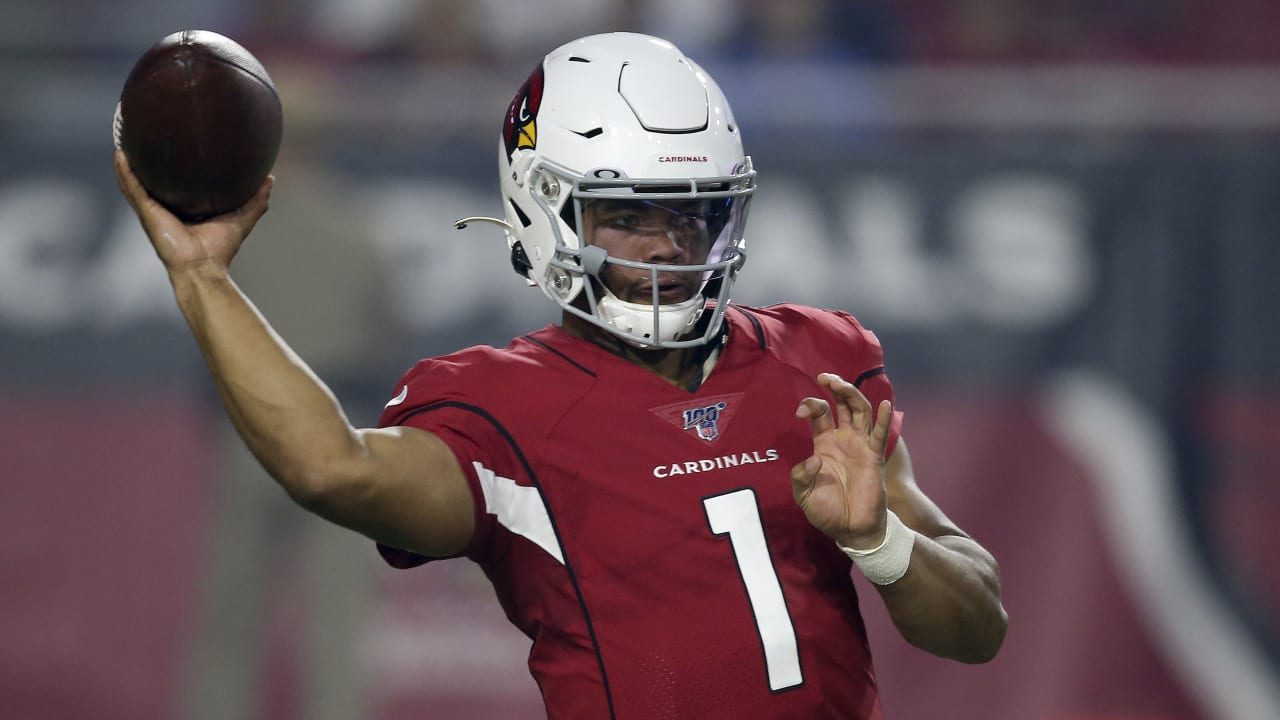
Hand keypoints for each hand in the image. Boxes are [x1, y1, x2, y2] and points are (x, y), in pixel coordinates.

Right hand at [113, 149, 271, 273]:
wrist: (204, 267)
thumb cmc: (219, 248)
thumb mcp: (241, 218)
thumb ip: (255, 200)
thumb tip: (269, 178)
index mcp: (183, 208)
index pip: (175, 183)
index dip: (172, 166)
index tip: (174, 144)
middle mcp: (165, 207)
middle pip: (151, 179)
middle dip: (144, 160)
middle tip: (142, 134)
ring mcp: (153, 209)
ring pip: (135, 181)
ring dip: (128, 162)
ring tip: (123, 138)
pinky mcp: (147, 213)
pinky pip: (132, 188)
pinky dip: (124, 172)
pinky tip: (119, 154)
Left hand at [791, 372, 892, 549]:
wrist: (850, 529)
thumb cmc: (826, 510)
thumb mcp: (803, 494)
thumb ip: (800, 476)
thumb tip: (812, 459)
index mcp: (823, 443)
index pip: (819, 413)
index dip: (810, 405)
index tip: (800, 412)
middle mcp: (843, 439)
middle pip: (842, 404)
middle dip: (834, 387)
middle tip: (824, 377)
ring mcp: (860, 445)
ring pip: (860, 411)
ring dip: (852, 394)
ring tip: (840, 384)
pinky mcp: (874, 456)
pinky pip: (880, 434)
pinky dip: (884, 418)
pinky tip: (885, 404)